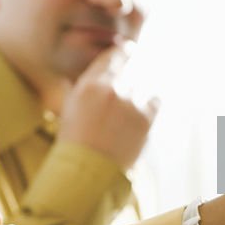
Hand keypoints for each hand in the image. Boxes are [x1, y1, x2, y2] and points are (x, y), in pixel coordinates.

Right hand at [58, 41, 159, 170]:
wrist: (87, 172)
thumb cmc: (75, 141)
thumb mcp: (69, 107)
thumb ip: (81, 85)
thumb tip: (88, 72)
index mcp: (90, 84)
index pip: (114, 55)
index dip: (123, 52)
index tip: (129, 52)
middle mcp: (111, 89)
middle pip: (132, 63)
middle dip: (134, 65)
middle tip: (135, 71)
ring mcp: (130, 103)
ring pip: (144, 81)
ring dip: (141, 87)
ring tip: (132, 101)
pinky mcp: (145, 118)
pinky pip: (155, 100)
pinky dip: (150, 104)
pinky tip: (140, 114)